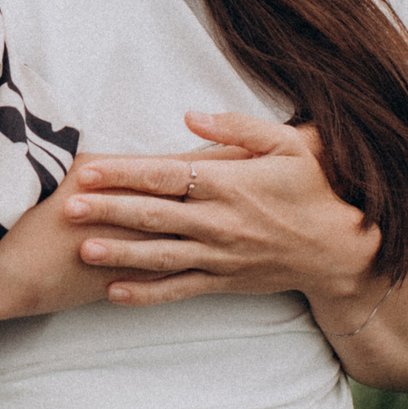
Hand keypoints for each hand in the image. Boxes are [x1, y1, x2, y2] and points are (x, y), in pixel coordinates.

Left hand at [66, 111, 383, 309]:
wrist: (339, 249)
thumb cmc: (311, 189)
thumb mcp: (286, 144)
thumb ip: (236, 127)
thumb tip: (189, 114)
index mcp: (228, 184)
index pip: (164, 176)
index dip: (123, 174)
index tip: (89, 172)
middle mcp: (219, 222)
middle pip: (153, 216)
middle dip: (108, 211)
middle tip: (68, 208)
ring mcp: (220, 256)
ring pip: (160, 256)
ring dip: (119, 254)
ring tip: (83, 250)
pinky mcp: (224, 282)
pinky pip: (179, 290)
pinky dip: (146, 294)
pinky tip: (114, 294)